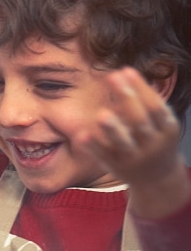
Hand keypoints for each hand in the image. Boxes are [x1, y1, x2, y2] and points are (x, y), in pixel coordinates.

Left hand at [78, 66, 189, 217]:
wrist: (158, 181)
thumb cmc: (156, 142)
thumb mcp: (161, 124)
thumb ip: (144, 103)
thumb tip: (124, 73)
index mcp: (167, 130)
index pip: (154, 106)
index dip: (141, 88)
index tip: (125, 70)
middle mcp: (153, 144)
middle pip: (140, 121)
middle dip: (127, 98)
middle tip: (112, 77)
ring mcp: (135, 158)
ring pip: (124, 143)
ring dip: (112, 128)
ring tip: (101, 113)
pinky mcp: (118, 168)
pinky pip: (105, 157)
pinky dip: (94, 147)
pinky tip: (82, 135)